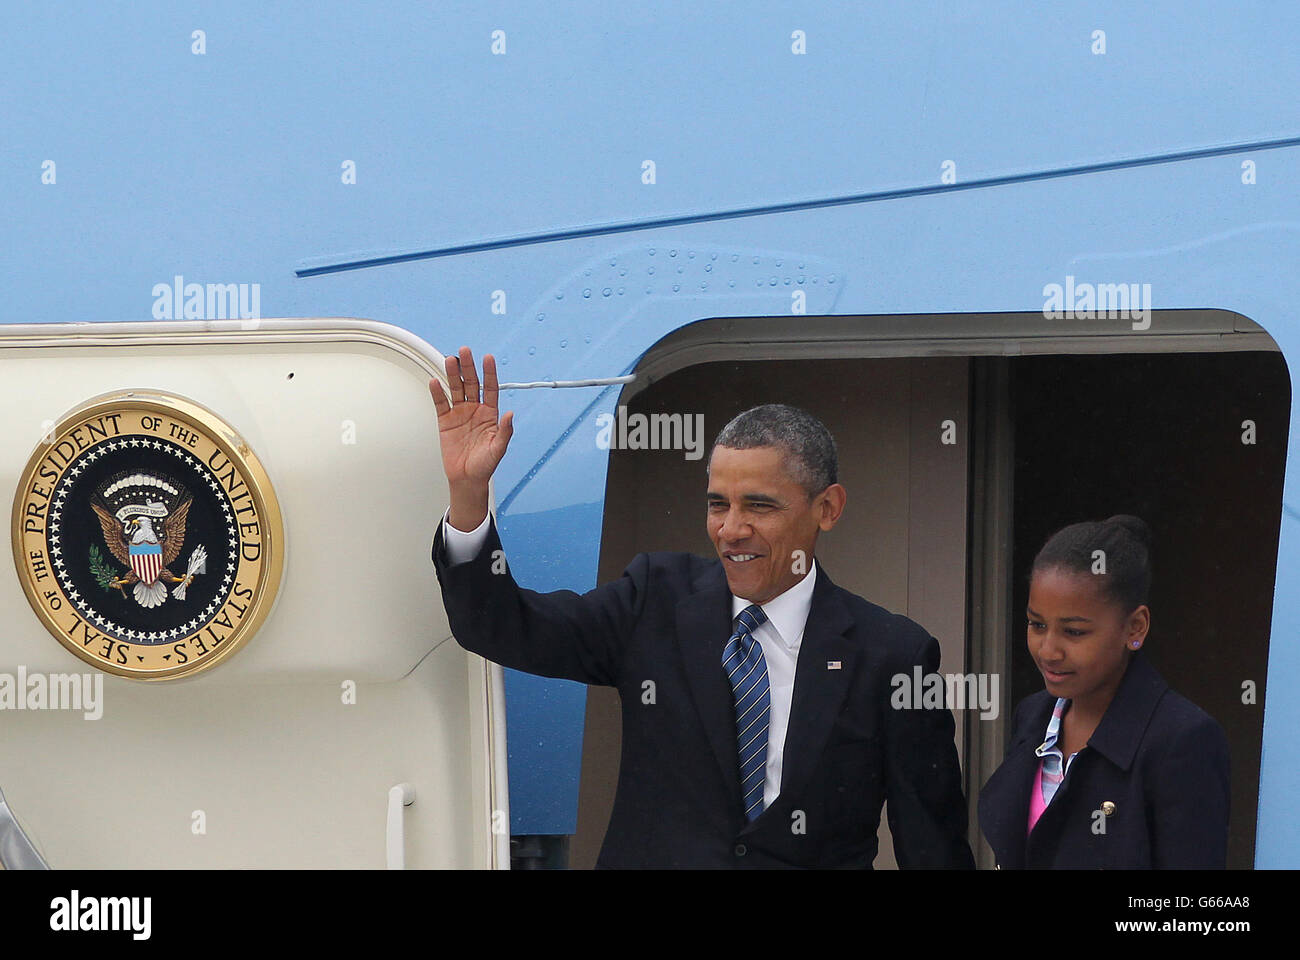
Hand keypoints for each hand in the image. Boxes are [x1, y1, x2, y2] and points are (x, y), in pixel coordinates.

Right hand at [429, 346, 513, 528]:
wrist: (467, 479)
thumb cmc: (485, 465)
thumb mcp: (499, 449)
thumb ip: (505, 431)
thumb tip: (510, 414)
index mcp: (490, 414)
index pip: (490, 388)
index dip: (489, 373)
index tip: (488, 358)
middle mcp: (475, 410)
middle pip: (471, 383)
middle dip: (469, 367)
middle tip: (465, 351)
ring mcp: (460, 414)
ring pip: (456, 389)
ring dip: (453, 374)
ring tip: (450, 360)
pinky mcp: (445, 421)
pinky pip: (441, 403)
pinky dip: (437, 393)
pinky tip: (435, 381)